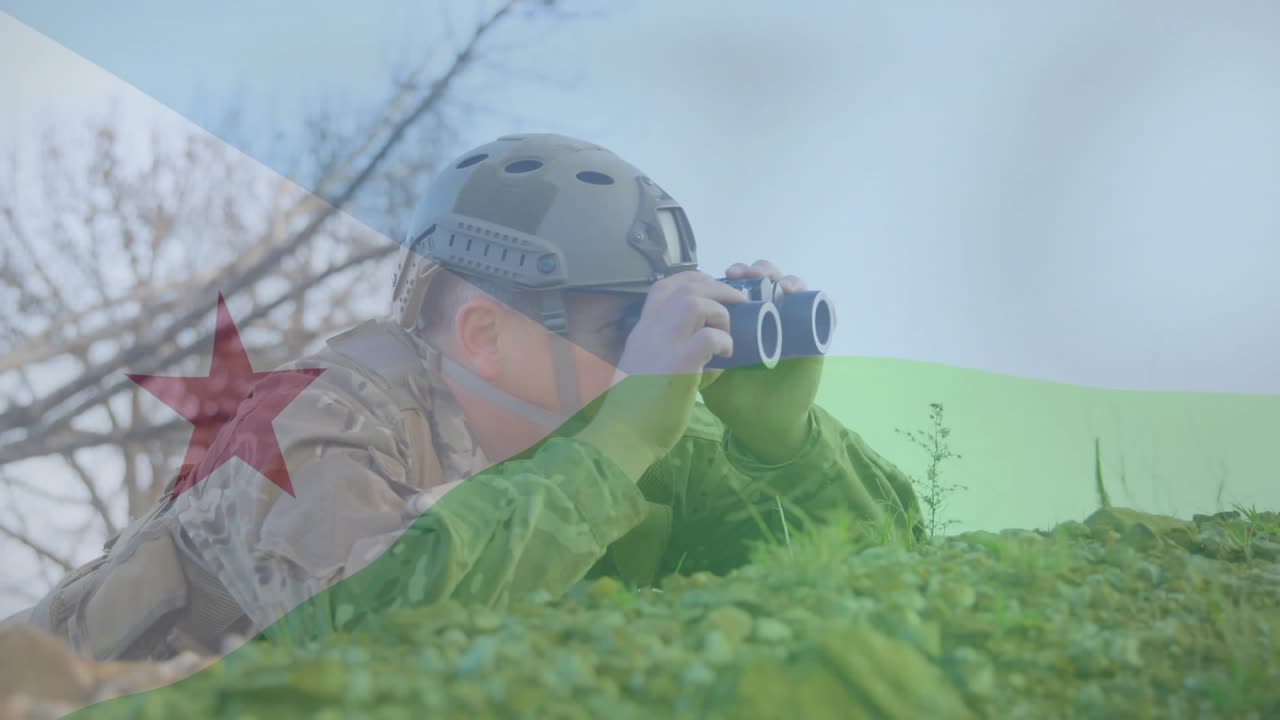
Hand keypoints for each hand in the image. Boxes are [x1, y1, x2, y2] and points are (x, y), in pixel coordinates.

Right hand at [576, 271, 745, 479]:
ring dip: (720, 311)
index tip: (712, 290)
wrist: (622, 435)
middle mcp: (649, 331)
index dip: (693, 280)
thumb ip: (670, 356)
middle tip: (735, 303)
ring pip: (695, 302)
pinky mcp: (678, 366)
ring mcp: (663, 345)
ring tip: (729, 330)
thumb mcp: (644, 370)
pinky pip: (709, 337)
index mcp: (641, 330)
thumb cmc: (635, 409)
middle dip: (717, 288)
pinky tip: (727, 355)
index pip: (663, 286)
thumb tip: (709, 356)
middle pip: (685, 287)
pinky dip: (724, 341)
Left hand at [699, 260, 824, 463]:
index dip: (733, 277)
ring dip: (784, 278)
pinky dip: (816, 299)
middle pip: (766, 282)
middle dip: (756, 269)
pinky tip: (796, 295)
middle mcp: (768, 320)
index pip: (741, 289)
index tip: (721, 276)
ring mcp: (792, 329)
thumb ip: (693, 356)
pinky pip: (824, 315)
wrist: (764, 427)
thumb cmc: (736, 400)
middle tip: (742, 274)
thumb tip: (680, 334)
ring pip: (793, 290)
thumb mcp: (707, 375)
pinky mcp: (813, 342)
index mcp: (742, 323)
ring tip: (773, 284)